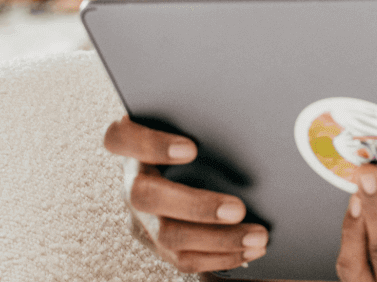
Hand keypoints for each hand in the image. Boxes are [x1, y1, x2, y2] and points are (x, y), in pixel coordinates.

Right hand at [103, 117, 268, 272]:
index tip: (191, 149)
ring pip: (167, 236)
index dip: (150, 145)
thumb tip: (247, 117)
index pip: (120, 138)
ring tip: (256, 237)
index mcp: (132, 144)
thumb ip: (204, 121)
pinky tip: (248, 250)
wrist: (186, 168)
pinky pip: (183, 258)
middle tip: (238, 209)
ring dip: (217, 240)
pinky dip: (220, 256)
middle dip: (195, 206)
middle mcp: (131, 181)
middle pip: (144, 196)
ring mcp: (141, 216)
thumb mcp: (191, 123)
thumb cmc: (194, 136)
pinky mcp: (157, 242)